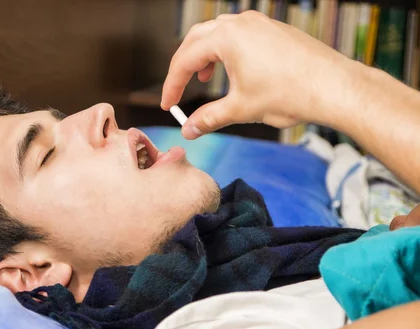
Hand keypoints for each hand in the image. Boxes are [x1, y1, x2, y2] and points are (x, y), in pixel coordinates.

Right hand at [161, 11, 357, 138]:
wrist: (334, 87)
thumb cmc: (290, 94)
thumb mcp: (241, 109)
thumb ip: (208, 119)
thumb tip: (189, 131)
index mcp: (227, 38)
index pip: (186, 60)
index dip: (172, 85)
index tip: (168, 104)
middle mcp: (241, 23)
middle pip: (196, 40)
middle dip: (183, 66)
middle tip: (177, 89)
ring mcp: (259, 23)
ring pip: (218, 33)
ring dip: (204, 55)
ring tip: (204, 78)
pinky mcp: (273, 30)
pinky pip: (239, 35)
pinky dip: (225, 51)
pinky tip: (233, 71)